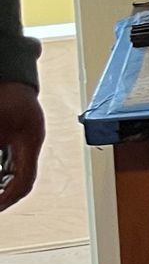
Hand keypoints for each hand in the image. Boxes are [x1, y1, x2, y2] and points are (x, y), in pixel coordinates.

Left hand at [0, 83, 45, 211]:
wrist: (6, 64)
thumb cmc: (2, 92)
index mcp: (31, 140)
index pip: (24, 181)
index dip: (8, 199)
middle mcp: (31, 140)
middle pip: (21, 178)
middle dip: (3, 193)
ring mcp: (23, 134)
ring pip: (14, 169)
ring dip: (1, 181)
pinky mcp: (14, 129)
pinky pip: (8, 156)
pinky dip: (0, 169)